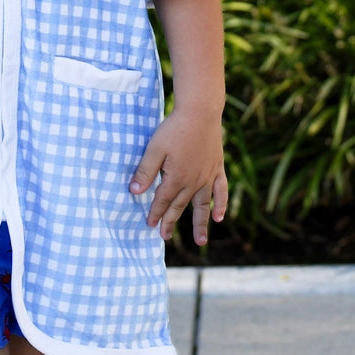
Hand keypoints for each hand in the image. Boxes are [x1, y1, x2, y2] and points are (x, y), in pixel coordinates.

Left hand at [128, 105, 227, 243]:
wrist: (200, 112)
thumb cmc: (174, 129)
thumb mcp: (154, 149)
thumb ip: (145, 171)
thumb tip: (133, 192)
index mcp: (176, 178)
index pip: (162, 201)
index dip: (155, 213)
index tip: (150, 224)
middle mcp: (193, 182)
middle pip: (180, 206)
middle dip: (171, 221)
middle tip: (164, 236)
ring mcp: (208, 176)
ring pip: (202, 205)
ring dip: (200, 224)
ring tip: (200, 241)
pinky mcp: (217, 168)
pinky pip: (221, 191)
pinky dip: (220, 204)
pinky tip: (219, 217)